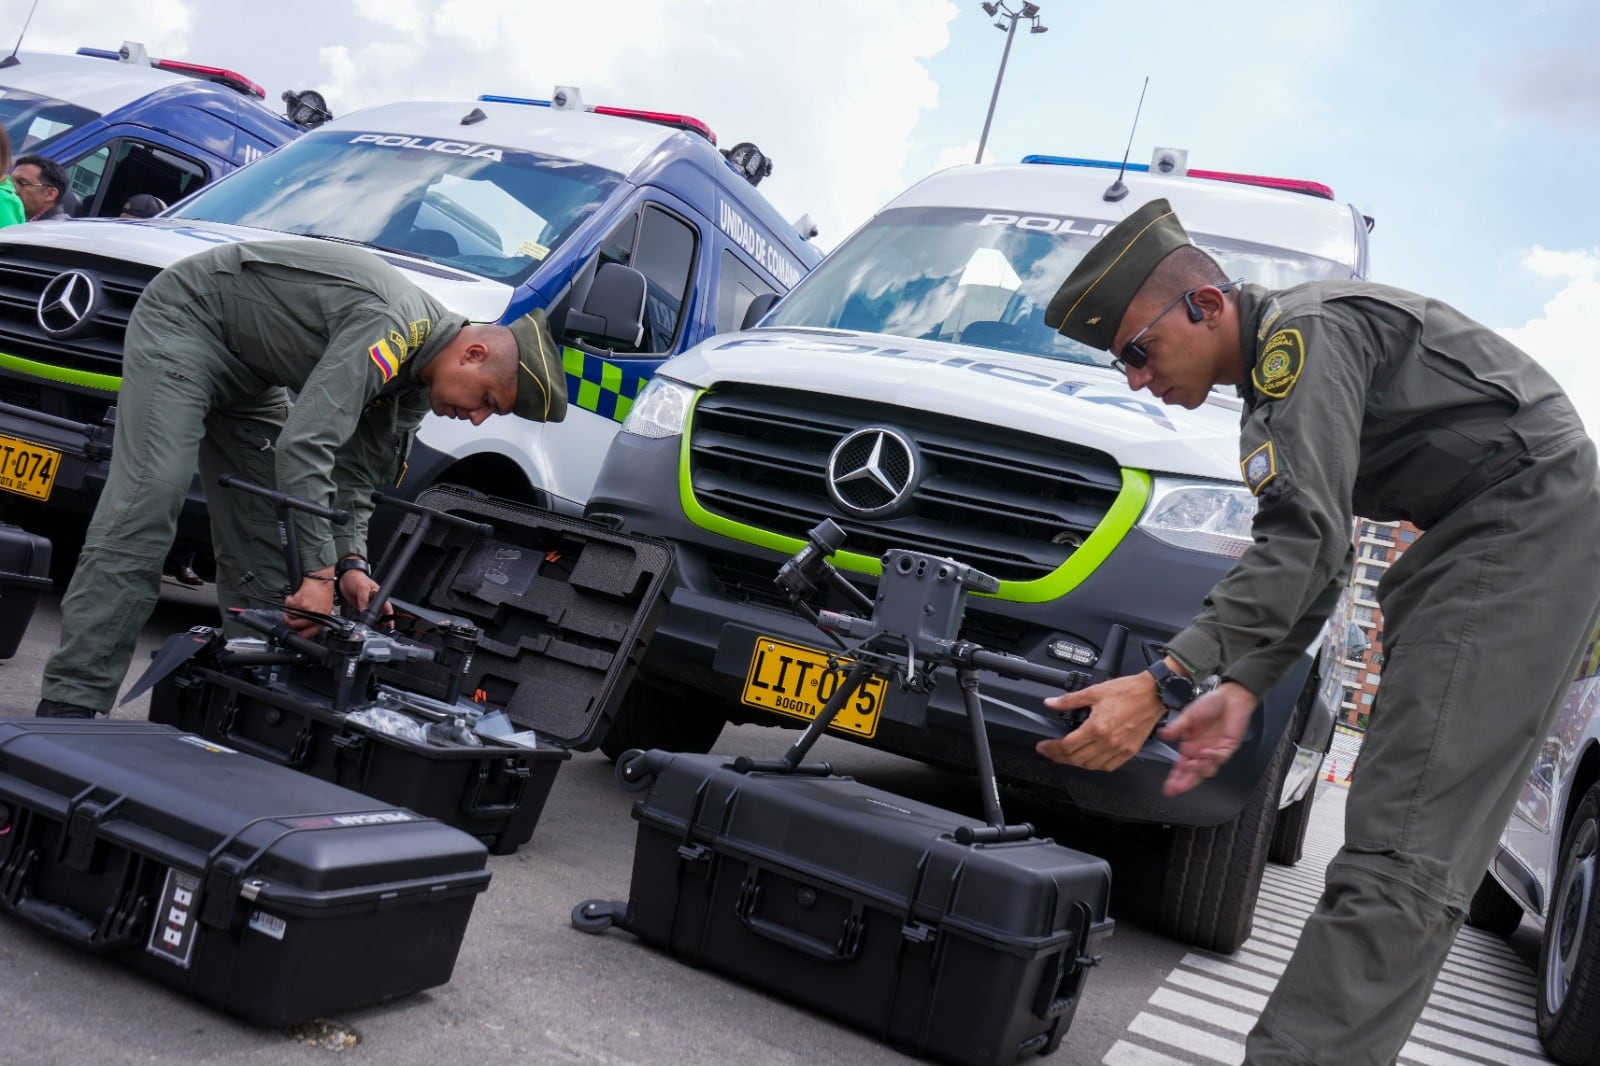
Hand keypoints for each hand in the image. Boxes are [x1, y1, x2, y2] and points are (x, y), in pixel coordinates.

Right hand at [284, 566, 336, 636]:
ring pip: (289, 617)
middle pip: (295, 626)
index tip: (296, 631)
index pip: (307, 634)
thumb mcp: (326, 609)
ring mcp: (306, 609)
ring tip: (294, 605)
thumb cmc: (325, 591)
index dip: (300, 633)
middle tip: (292, 614)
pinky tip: (294, 598)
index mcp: (322, 619)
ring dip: (289, 611)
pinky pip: (287, 606)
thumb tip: (307, 627)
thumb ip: (317, 619)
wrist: (323, 578)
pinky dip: (288, 601)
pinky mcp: (298, 601)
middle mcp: (314, 616)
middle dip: (291, 621)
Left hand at [338, 569, 390, 623]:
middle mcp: (374, 601)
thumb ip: (364, 600)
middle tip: (379, 629)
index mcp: (379, 595)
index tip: (388, 624)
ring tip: (371, 628)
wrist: (344, 577)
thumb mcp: (362, 588)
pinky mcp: (360, 607)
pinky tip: (362, 623)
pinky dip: (363, 621)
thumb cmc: (357, 578)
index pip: (387, 608)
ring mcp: (367, 605)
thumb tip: (365, 611)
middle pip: (381, 614)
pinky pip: (363, 616)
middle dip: (382, 622)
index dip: (389, 617)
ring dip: (372, 623)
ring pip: (373, 616)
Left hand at [1036, 671, 1166, 771]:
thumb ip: (1070, 700)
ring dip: (1075, 763)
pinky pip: (1108, 766)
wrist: (1154, 694)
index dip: (1051, 748)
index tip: (1043, 747)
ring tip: (1066, 756)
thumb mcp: (1094, 691)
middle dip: (1059, 758)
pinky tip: (1089, 760)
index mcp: (1097, 727)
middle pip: (1076, 759)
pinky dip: (1095, 766)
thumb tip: (1052, 703)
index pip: (1067, 746)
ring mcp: (1120, 749)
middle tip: (1050, 753)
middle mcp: (1108, 741)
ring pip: (1091, 766)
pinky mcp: (1130, 751)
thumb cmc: (1128, 691)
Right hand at [1156, 681, 1258, 795]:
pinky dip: (1213, 757)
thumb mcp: (1188, 715)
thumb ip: (1176, 727)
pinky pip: (1220, 758)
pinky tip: (1207, 752)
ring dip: (1199, 770)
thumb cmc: (1211, 704)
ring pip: (1207, 770)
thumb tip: (1163, 734)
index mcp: (1189, 747)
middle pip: (1193, 774)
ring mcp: (1214, 751)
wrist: (1230, 697)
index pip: (1180, 768)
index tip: (1168, 789)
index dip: (1175, 779)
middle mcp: (1200, 752)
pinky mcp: (1227, 748)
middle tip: (1177, 788)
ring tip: (1193, 764)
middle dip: (1185, 783)